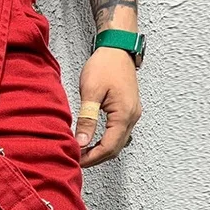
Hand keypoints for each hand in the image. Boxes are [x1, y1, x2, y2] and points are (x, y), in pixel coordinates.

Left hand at [74, 47, 141, 167]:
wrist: (117, 48)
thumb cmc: (105, 65)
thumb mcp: (91, 92)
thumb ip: (87, 119)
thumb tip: (82, 142)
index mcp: (124, 114)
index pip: (109, 147)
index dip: (92, 158)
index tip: (76, 161)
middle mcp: (132, 117)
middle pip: (115, 148)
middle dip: (95, 158)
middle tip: (76, 160)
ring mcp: (132, 114)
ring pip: (118, 143)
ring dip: (101, 151)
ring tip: (82, 153)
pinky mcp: (128, 110)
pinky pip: (119, 134)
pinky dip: (106, 142)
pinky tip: (92, 142)